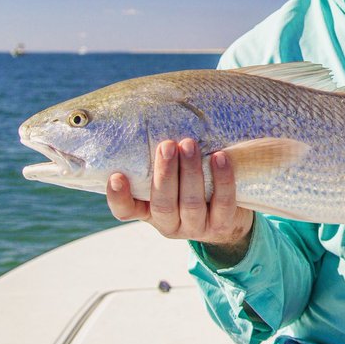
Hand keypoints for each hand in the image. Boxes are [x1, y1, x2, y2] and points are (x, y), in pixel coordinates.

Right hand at [106, 138, 253, 260]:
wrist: (227, 214)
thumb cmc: (189, 185)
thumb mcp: (170, 178)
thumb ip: (157, 160)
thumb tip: (152, 116)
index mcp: (148, 211)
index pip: (125, 211)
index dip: (119, 197)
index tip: (117, 176)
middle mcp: (169, 224)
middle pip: (162, 204)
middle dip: (164, 173)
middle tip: (166, 145)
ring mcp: (196, 227)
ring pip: (191, 203)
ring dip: (190, 172)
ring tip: (189, 145)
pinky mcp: (222, 225)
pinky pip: (223, 203)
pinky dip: (222, 179)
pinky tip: (220, 157)